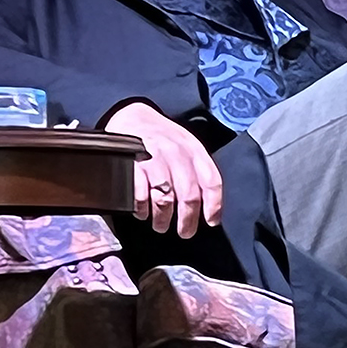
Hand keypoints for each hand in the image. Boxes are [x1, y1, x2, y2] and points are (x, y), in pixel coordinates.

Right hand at [104, 102, 224, 236]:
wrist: (132, 114)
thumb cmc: (162, 137)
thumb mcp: (186, 146)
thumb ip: (197, 170)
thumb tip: (206, 205)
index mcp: (194, 151)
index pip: (211, 181)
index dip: (214, 205)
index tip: (211, 222)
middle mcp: (177, 154)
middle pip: (189, 195)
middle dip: (187, 220)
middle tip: (184, 232)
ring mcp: (154, 158)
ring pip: (165, 198)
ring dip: (163, 218)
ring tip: (161, 225)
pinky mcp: (132, 163)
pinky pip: (140, 194)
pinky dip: (142, 209)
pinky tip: (142, 213)